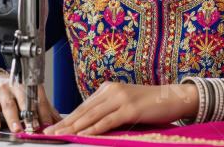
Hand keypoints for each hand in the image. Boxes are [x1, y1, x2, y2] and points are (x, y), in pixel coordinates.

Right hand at [0, 71, 62, 132]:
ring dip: (13, 119)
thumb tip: (59, 121)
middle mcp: (16, 87)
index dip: (44, 112)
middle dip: (30, 114)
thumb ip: (44, 109)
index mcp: (29, 86)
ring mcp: (2, 92)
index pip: (39, 99)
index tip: (48, 124)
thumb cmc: (14, 92)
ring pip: (9, 105)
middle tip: (34, 126)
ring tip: (17, 129)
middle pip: (25, 100)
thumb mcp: (28, 96)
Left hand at [43, 81, 197, 135]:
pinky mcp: (130, 108)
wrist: (173, 97)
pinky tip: (83, 134)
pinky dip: (94, 128)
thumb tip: (90, 125)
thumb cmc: (149, 104)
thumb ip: (108, 111)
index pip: (83, 106)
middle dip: (66, 122)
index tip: (54, 126)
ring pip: (93, 115)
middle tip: (50, 132)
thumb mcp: (125, 105)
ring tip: (62, 134)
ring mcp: (121, 99)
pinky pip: (108, 121)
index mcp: (108, 88)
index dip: (68, 117)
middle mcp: (111, 91)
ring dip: (75, 127)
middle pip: (84, 110)